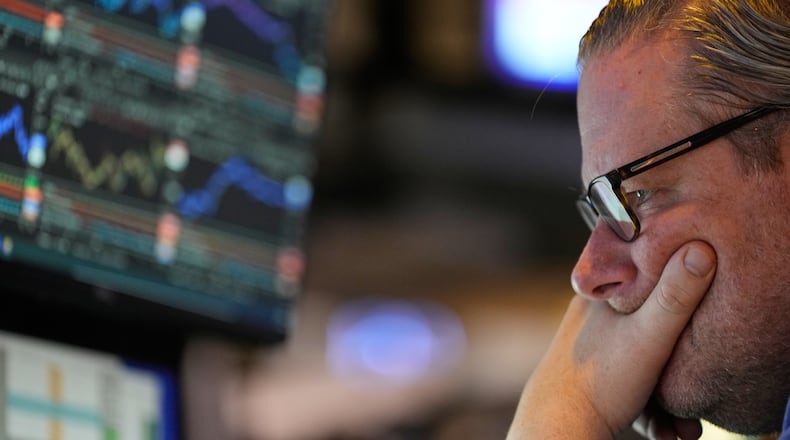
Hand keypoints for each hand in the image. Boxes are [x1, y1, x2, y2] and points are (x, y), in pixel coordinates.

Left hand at [506, 241, 716, 438]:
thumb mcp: (649, 334)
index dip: (675, 281)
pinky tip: (670, 431)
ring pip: (645, 364)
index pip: (642, 272)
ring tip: (686, 425)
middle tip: (700, 380)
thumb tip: (701, 248)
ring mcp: (592, 351)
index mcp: (598, 296)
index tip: (700, 301)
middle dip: (682, 358)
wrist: (560, 430)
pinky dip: (653, 411)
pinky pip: (632, 389)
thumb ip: (676, 295)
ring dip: (671, 397)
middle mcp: (591, 319)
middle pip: (651, 325)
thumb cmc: (602, 380)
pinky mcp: (594, 382)